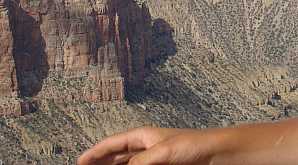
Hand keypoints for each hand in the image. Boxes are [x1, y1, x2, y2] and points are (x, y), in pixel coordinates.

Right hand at [77, 126, 210, 164]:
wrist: (217, 154)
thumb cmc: (194, 145)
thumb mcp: (162, 153)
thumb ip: (139, 164)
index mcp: (143, 136)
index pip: (112, 144)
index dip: (95, 153)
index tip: (79, 162)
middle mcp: (145, 148)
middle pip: (116, 157)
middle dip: (101, 164)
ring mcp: (153, 160)